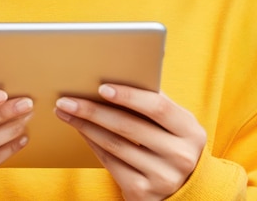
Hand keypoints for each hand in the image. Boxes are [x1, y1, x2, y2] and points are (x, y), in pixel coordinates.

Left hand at [55, 84, 205, 200]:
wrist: (184, 189)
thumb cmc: (172, 141)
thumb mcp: (175, 123)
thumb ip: (156, 99)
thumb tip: (122, 67)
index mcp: (191, 131)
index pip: (157, 107)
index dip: (129, 96)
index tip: (101, 87)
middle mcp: (180, 157)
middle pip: (128, 127)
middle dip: (93, 110)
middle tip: (67, 99)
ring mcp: (162, 178)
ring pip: (114, 145)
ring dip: (85, 126)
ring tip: (65, 111)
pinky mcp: (143, 193)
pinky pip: (110, 163)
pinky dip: (92, 143)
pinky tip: (80, 130)